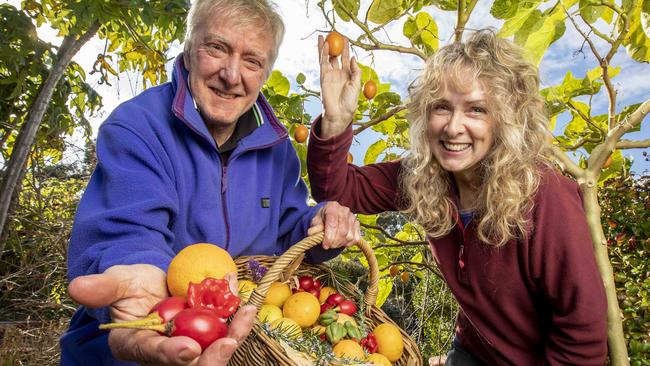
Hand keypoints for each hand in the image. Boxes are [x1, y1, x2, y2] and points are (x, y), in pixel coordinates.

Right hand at [68, 266, 255, 364]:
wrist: (150, 280)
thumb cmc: (129, 284)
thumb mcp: (116, 281)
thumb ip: (102, 287)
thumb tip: (77, 286)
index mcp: (137, 344)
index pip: (153, 354)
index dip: (170, 354)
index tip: (187, 350)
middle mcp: (165, 350)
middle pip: (190, 364)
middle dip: (211, 359)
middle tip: (228, 343)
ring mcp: (190, 342)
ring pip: (213, 350)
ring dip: (233, 336)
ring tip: (246, 315)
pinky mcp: (207, 331)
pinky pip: (226, 329)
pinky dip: (238, 319)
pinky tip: (248, 305)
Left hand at [308, 201, 359, 248]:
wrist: (330, 215)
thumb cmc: (322, 218)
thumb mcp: (315, 221)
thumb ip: (314, 227)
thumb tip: (312, 233)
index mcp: (332, 207)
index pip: (333, 224)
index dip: (329, 237)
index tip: (325, 245)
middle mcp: (344, 210)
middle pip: (342, 232)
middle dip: (334, 242)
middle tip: (329, 246)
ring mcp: (353, 217)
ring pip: (349, 236)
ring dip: (340, 243)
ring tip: (334, 243)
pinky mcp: (358, 224)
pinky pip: (355, 238)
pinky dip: (348, 243)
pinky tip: (341, 241)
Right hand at [318, 34, 360, 138]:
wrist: (340, 113)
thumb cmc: (350, 101)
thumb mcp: (357, 84)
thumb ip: (355, 71)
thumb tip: (352, 58)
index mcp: (347, 74)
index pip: (345, 58)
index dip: (346, 48)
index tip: (346, 38)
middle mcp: (338, 73)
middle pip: (335, 55)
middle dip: (334, 45)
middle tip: (334, 33)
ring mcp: (330, 74)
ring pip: (326, 57)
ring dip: (325, 47)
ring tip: (325, 36)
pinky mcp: (324, 77)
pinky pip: (323, 63)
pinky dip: (323, 54)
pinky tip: (325, 45)